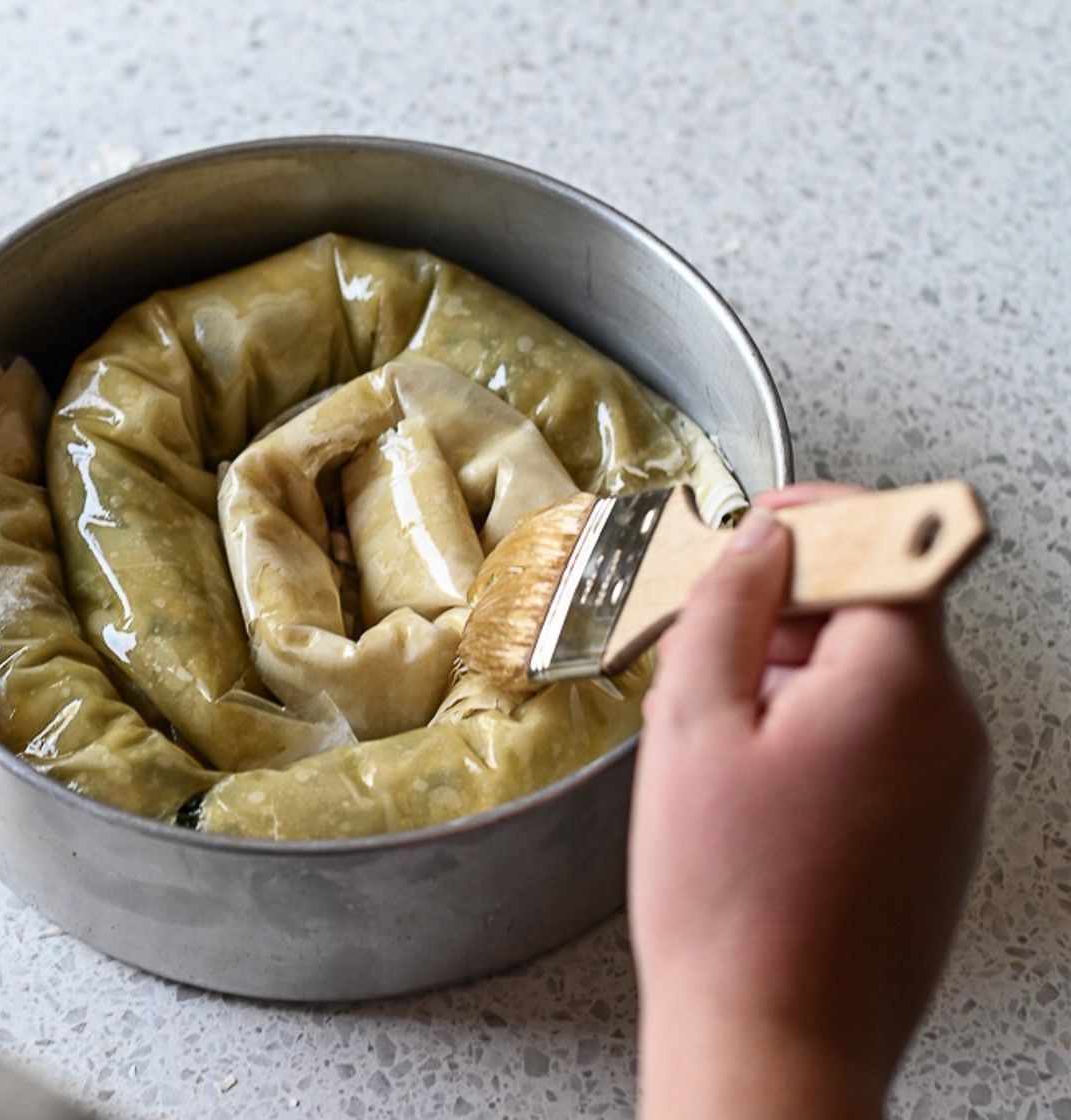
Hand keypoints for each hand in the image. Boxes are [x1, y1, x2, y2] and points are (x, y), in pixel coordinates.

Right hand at [628, 483, 988, 1119]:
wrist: (773, 1043)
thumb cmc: (728, 903)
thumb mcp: (694, 725)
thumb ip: (728, 608)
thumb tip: (758, 542)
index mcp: (900, 687)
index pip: (892, 545)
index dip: (823, 516)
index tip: (765, 519)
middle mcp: (950, 730)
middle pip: (880, 613)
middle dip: (788, 605)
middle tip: (704, 633)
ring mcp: (952, 788)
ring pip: (875, 680)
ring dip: (795, 671)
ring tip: (713, 725)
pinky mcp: (936, 834)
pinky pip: (883, 741)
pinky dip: (819, 728)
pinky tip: (748, 776)